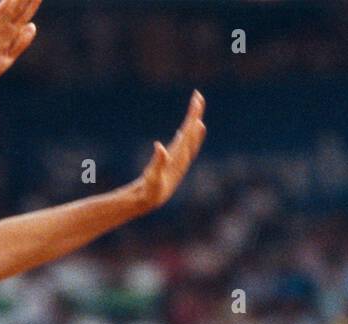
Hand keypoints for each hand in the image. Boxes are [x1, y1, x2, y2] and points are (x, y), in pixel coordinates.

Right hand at [0, 0, 40, 85]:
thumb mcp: (8, 57)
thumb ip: (21, 43)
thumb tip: (32, 25)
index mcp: (12, 34)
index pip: (25, 14)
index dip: (33, 3)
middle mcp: (4, 28)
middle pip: (18, 8)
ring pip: (9, 9)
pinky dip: (4, 7)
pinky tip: (9, 0)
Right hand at [133, 90, 206, 210]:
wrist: (149, 202)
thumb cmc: (150, 190)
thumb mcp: (152, 177)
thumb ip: (157, 162)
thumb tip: (159, 146)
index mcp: (178, 157)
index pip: (188, 133)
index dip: (192, 118)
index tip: (196, 102)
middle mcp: (182, 157)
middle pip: (191, 132)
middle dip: (195, 115)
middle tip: (198, 97)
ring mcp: (178, 160)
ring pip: (189, 138)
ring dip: (192, 123)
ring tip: (196, 109)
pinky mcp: (172, 163)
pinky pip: (182, 146)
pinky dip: (185, 136)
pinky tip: (183, 131)